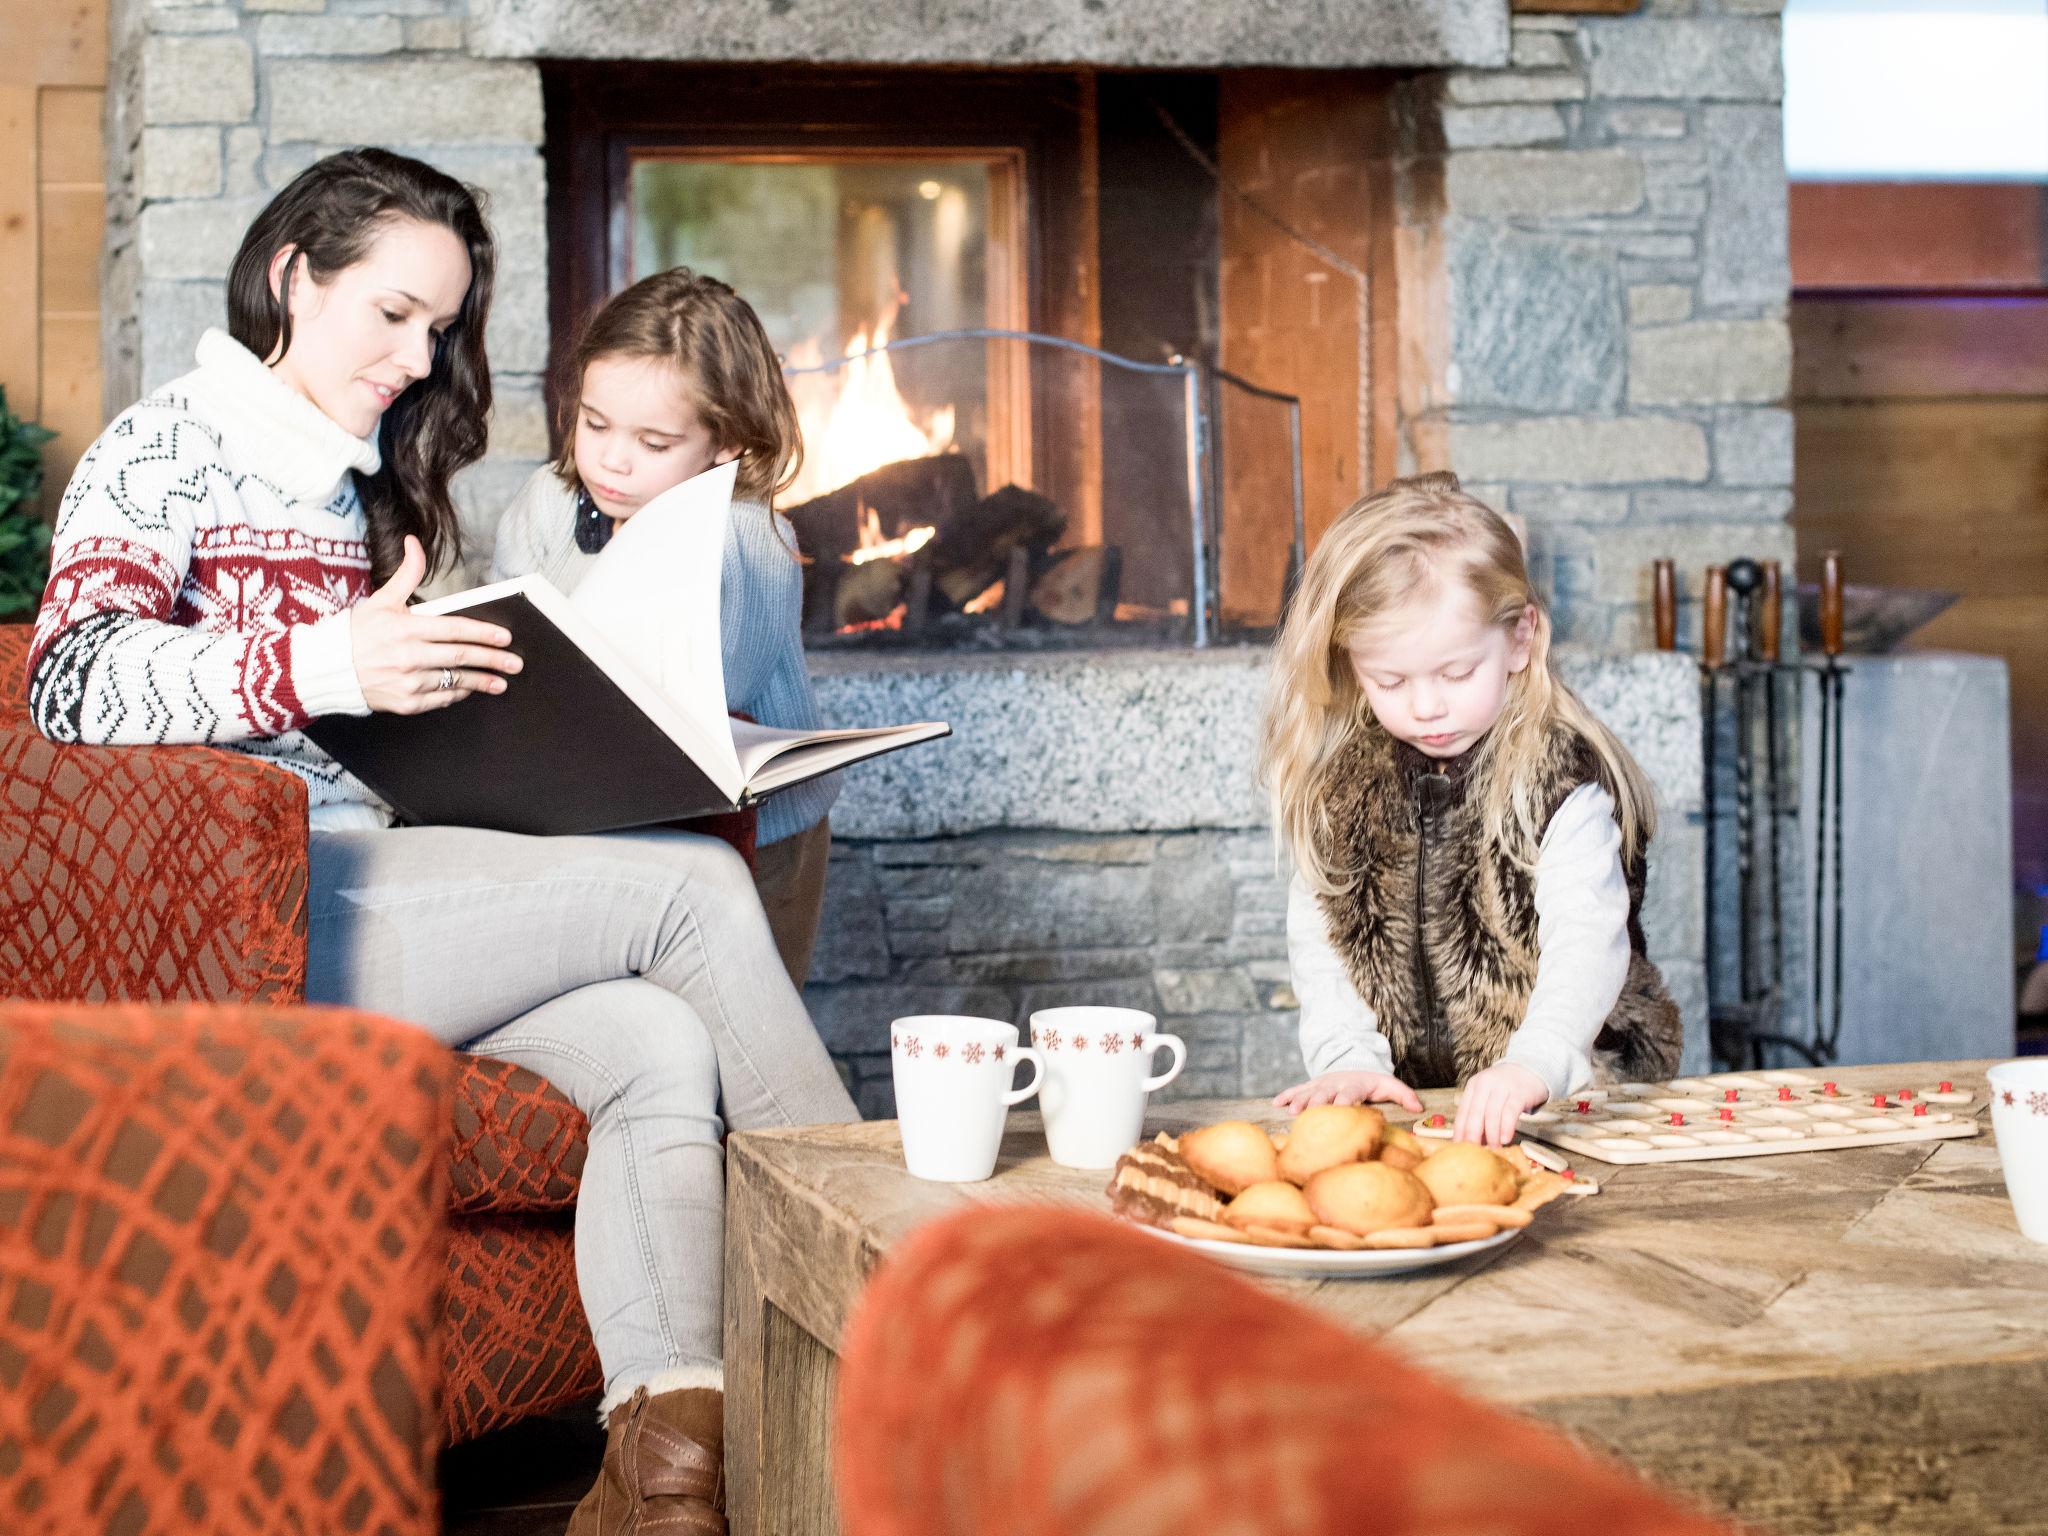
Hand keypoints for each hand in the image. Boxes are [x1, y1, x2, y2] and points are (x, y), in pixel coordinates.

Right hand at [349, 536, 521, 713]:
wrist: (327, 669)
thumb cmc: (357, 632)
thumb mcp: (382, 599)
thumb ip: (407, 573)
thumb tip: (414, 542)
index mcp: (406, 629)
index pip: (454, 630)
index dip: (483, 634)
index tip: (505, 638)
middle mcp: (409, 657)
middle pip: (461, 657)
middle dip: (493, 660)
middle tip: (516, 663)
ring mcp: (408, 683)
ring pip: (455, 681)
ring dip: (481, 681)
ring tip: (501, 681)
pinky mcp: (406, 704)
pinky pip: (441, 699)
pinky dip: (458, 693)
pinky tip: (470, 689)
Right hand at [1273, 1071, 1422, 1115]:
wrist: (1353, 1065)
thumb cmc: (1373, 1082)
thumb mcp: (1389, 1085)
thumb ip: (1404, 1095)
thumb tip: (1418, 1107)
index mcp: (1355, 1085)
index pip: (1350, 1093)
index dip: (1345, 1102)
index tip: (1341, 1110)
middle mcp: (1336, 1084)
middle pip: (1325, 1094)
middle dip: (1318, 1104)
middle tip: (1310, 1116)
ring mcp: (1321, 1084)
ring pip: (1308, 1092)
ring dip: (1299, 1101)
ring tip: (1292, 1112)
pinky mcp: (1311, 1086)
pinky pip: (1296, 1089)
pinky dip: (1286, 1095)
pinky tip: (1276, 1103)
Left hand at [1453, 1062, 1549, 1146]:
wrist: (1529, 1069)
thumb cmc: (1505, 1087)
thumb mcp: (1487, 1095)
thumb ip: (1479, 1115)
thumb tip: (1474, 1141)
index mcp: (1473, 1086)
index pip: (1463, 1111)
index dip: (1460, 1131)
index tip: (1458, 1146)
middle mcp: (1485, 1085)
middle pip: (1475, 1113)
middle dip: (1472, 1135)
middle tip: (1474, 1152)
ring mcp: (1502, 1087)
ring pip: (1492, 1114)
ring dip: (1491, 1135)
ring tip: (1493, 1149)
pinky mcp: (1519, 1093)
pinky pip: (1510, 1113)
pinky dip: (1506, 1128)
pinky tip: (1505, 1139)